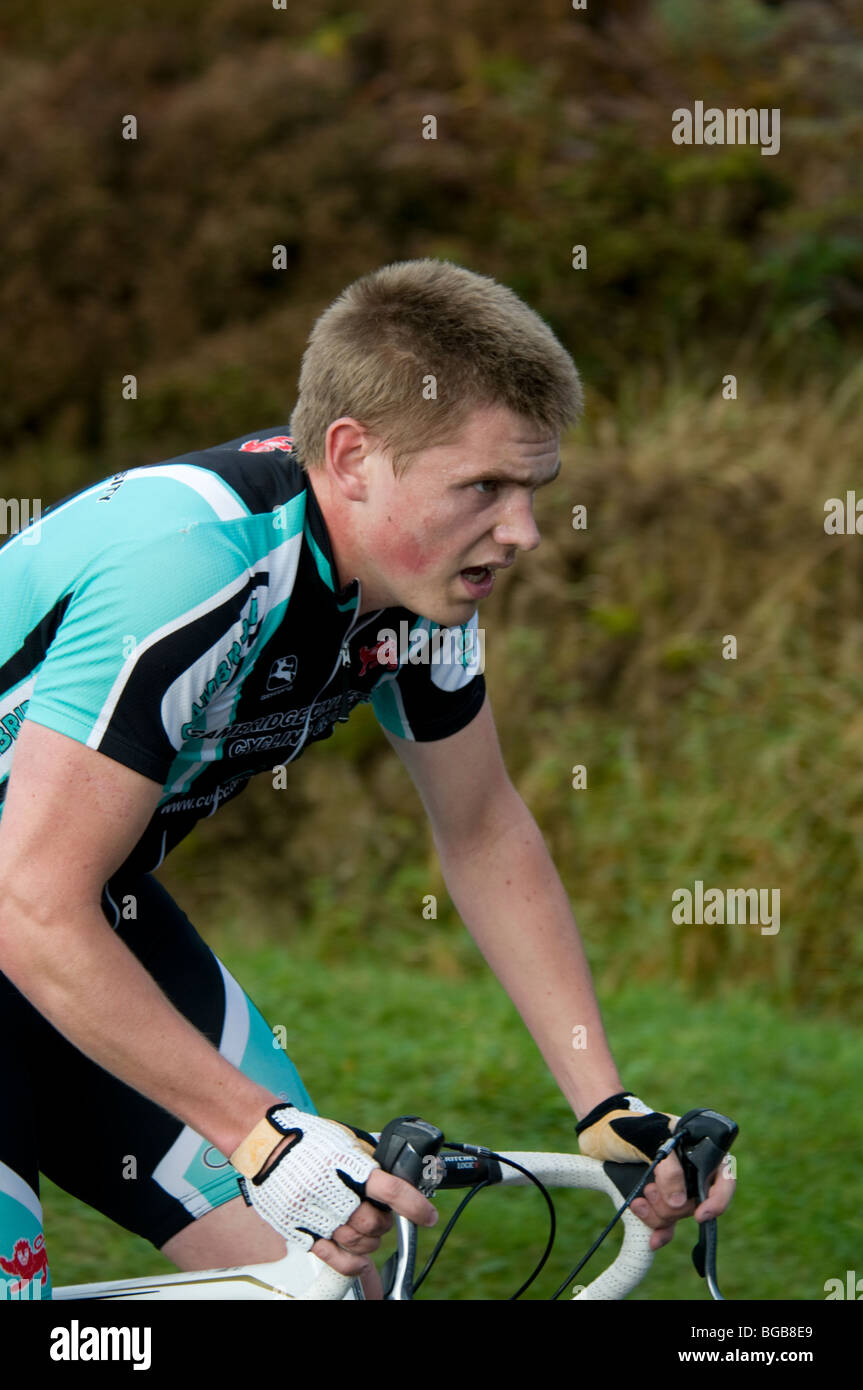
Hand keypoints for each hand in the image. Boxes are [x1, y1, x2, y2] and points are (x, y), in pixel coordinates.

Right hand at [230, 1105, 437, 1299]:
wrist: (264, 1144)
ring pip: (356, 1242)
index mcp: (346, 1164)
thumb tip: (398, 1177)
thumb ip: (369, 1161)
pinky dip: (352, 1263)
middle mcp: (330, 1192)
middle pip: (373, 1222)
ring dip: (370, 1240)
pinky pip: (332, 1257)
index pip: (390, 1190)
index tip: (428, 1215)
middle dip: (385, 1222)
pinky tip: (360, 1260)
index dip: (415, 1206)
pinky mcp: (298, 1229)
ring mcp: (313, 1214)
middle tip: (383, 1215)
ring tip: (368, 1230)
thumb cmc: (307, 1138)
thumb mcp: (344, 1140)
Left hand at [575, 1091, 735, 1250]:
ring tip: (639, 1198)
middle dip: (671, 1205)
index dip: (718, 1199)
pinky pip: (668, 1224)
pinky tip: (653, 1240)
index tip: (700, 1214)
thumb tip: (680, 1203)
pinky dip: (661, 1232)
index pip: (723, 1177)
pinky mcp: (659, 1200)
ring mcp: (675, 1187)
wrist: (598, 1134)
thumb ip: (667, 1168)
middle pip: (697, 1203)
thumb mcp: (647, 1139)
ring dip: (657, 1213)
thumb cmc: (625, 1127)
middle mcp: (690, 1169)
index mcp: (697, 1148)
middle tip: (648, 1190)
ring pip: (679, 1215)